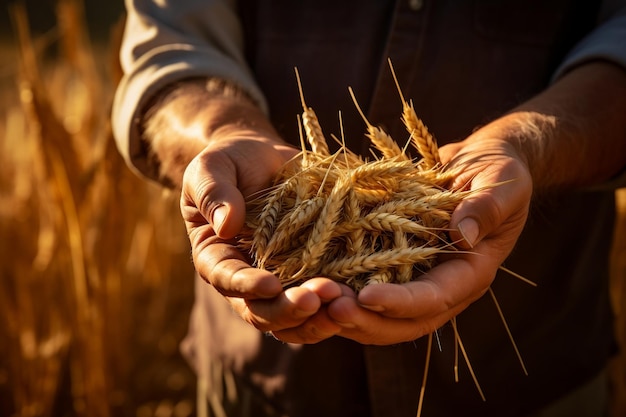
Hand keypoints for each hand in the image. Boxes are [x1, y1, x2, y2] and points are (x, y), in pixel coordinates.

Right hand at [180, 129, 348, 342]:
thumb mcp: (212, 167)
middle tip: (316, 299)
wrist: (266, 158)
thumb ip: (213, 193)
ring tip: (342, 303)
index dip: (246, 286)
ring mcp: (281, 280)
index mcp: (216, 257)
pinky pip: (322, 302)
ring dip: (317, 318)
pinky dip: (337, 306)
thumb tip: (226, 225)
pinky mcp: (311, 274)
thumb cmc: (232, 161)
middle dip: (288, 310)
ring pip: (293, 319)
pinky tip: (358, 298)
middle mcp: (246, 279)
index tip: (270, 284)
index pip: (226, 279)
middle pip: (262, 311)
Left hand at [324, 124, 532, 344]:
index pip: (435, 298)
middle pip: (404, 322)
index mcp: (471, 272)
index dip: (401, 302)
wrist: (481, 162)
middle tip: (330, 308)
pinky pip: (369, 290)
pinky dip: (343, 293)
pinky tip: (314, 285)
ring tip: (314, 300)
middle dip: (367, 320)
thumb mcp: (501, 182)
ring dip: (349, 314)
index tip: (367, 296)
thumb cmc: (497, 169)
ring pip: (382, 316)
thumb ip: (486, 208)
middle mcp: (443, 285)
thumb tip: (462, 236)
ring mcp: (418, 279)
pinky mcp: (397, 266)